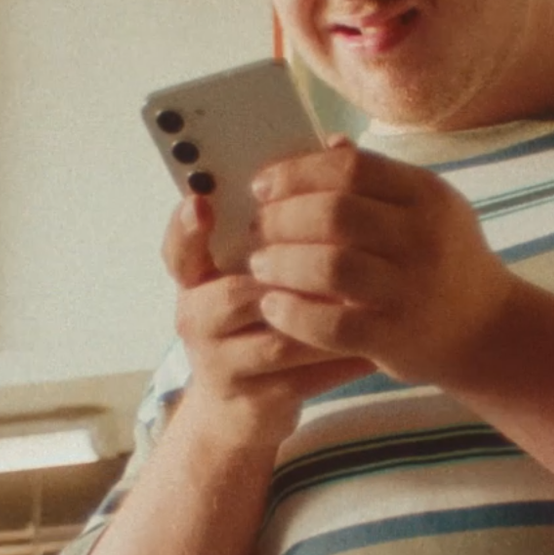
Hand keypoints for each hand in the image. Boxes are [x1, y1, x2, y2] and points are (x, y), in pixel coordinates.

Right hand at [163, 194, 370, 448]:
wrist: (245, 409)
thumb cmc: (261, 321)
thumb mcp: (259, 273)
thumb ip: (287, 221)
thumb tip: (337, 145)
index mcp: (197, 278)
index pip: (179, 249)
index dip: (185, 227)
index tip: (202, 202)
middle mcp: (195, 317)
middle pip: (237, 291)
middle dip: (295, 273)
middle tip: (347, 253)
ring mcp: (219, 361)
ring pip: (278, 334)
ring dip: (327, 316)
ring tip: (371, 300)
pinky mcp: (250, 398)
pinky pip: (301, 375)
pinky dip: (339, 359)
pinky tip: (375, 346)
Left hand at [246, 138, 517, 385]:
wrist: (489, 329)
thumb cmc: (445, 259)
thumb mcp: (427, 208)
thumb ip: (377, 178)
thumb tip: (326, 143)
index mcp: (428, 195)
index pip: (351, 168)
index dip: (297, 173)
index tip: (262, 187)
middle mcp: (424, 239)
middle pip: (334, 214)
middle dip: (281, 218)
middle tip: (257, 229)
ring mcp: (412, 291)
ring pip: (329, 267)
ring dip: (281, 264)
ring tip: (259, 265)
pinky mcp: (397, 339)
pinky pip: (331, 325)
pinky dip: (292, 314)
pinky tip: (272, 307)